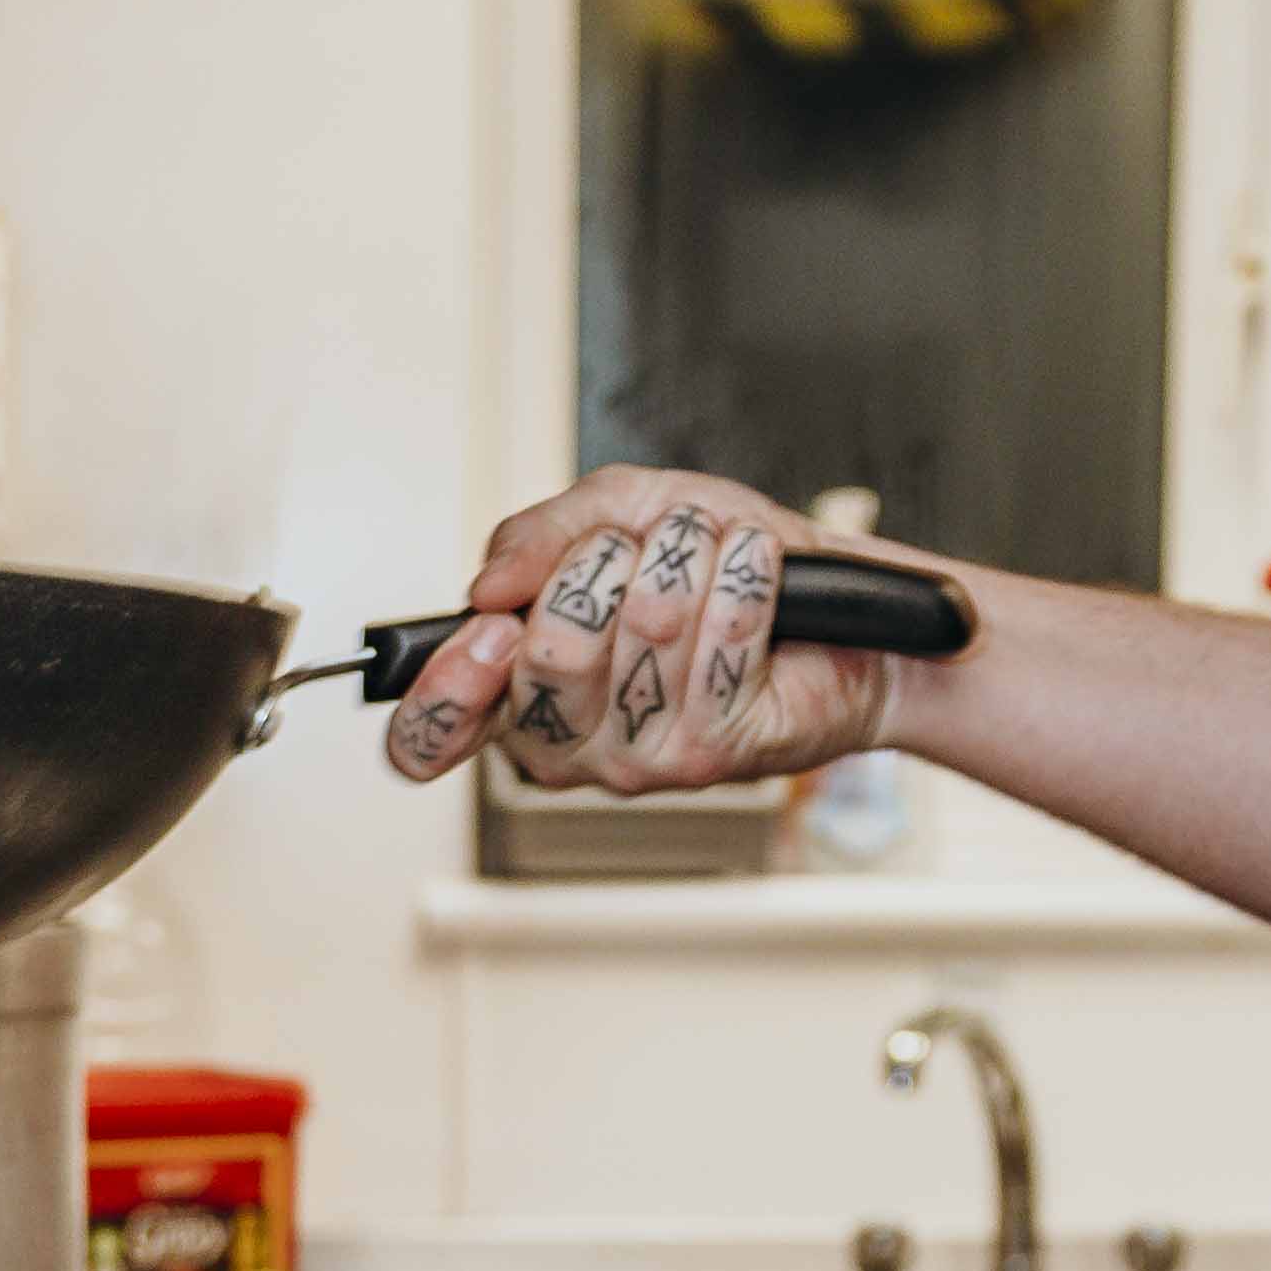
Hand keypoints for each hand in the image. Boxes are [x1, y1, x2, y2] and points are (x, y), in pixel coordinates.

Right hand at [376, 466, 929, 793]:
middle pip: (547, 650)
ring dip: (688, 554)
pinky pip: (718, 633)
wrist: (843, 620)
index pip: (428, 738)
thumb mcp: (621, 512)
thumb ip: (540, 534)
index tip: (494, 630)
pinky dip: (743, 571)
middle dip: (605, 562)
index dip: (447, 686)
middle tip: (645, 553)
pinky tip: (754, 570)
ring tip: (713, 556)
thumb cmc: (726, 568)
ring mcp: (639, 758)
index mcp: (518, 692)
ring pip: (642, 624)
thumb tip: (489, 584)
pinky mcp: (714, 753)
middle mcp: (569, 744)